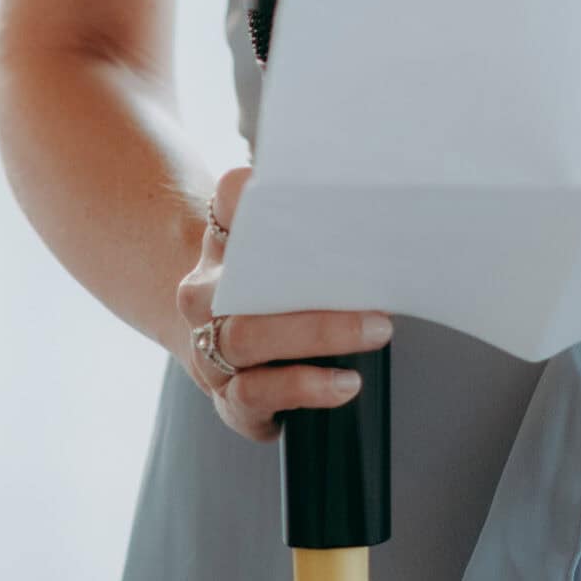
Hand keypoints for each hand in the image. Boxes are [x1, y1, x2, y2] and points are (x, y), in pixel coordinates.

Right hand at [174, 164, 394, 443]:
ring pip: (247, 338)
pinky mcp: (228, 398)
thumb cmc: (270, 296)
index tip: (288, 183)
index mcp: (219, 245)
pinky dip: (305, 387)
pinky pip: (255, 394)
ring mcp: (209, 349)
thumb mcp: (284, 258)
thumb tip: (371, 204)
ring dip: (319, 335)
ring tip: (375, 332)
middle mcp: (204, 295)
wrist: (223, 349)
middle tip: (375, 294)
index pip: (228, 202)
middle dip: (311, 284)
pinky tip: (345, 384)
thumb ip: (317, 230)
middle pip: (245, 282)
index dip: (249, 190)